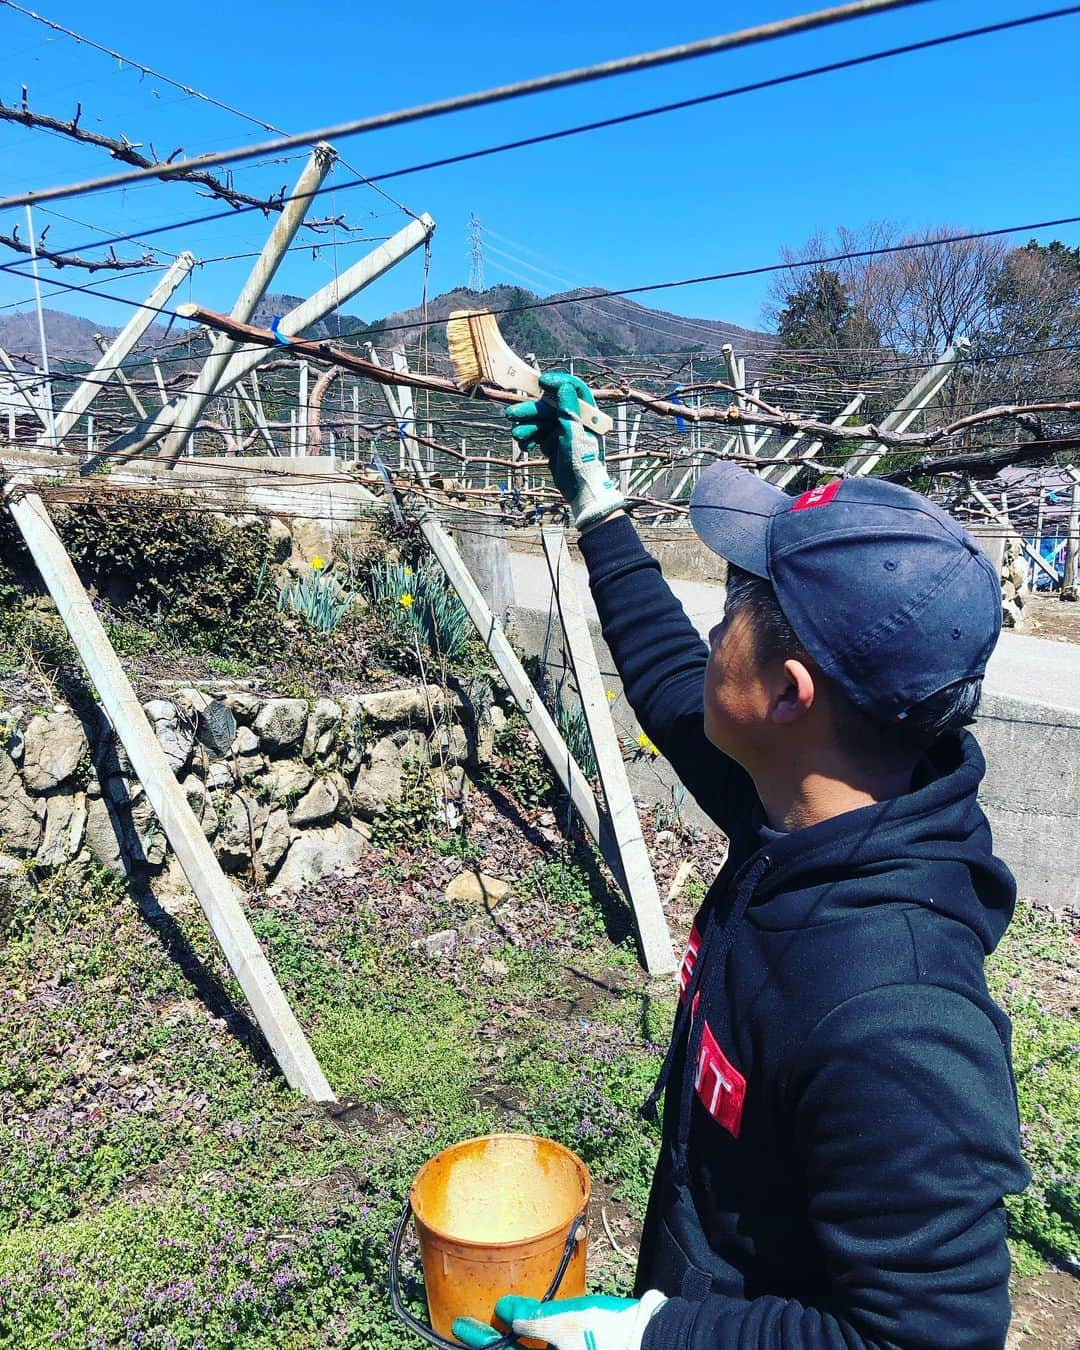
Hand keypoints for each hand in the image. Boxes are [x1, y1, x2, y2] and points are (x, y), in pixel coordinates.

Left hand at [452, 1290, 666, 1349]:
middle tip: (468, 1330)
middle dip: (491, 1345)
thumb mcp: (565, 1322)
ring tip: (492, 1327)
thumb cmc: (607, 1333)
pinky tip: (525, 1328)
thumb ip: (532, 1319)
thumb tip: (504, 1311)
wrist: (651, 1340)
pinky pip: (546, 1348)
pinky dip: (531, 1340)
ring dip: (512, 1341)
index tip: (459, 1326)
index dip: (479, 1341)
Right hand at [506, 372, 624, 530]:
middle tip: (512, 414)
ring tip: (517, 434)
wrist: (580, 490)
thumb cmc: (583, 463)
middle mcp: (574, 418)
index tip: (541, 381)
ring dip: (527, 426)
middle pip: (549, 406)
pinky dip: (529, 438)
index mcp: (586, 414)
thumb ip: (569, 411)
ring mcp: (562, 430)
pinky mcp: (552, 442)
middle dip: (530, 410)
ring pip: (540, 420)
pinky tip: (524, 445)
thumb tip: (564, 386)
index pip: (572, 389)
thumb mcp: (575, 435)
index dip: (557, 382)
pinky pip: (537, 434)